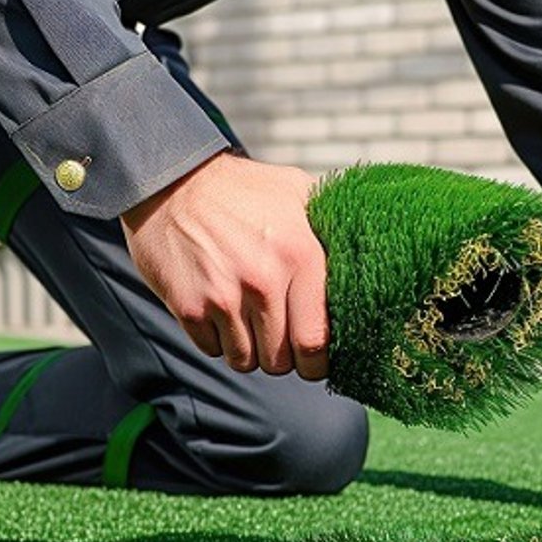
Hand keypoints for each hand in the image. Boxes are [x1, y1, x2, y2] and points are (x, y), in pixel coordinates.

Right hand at [121, 152, 329, 379]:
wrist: (170, 180)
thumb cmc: (242, 190)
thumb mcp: (296, 191)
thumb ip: (331, 226)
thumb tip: (371, 254)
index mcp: (301, 254)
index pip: (317, 340)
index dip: (318, 361)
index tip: (315, 359)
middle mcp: (264, 279)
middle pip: (281, 360)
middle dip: (283, 357)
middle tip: (279, 339)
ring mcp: (223, 296)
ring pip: (247, 361)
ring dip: (250, 350)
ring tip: (248, 321)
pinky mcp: (189, 307)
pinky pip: (213, 351)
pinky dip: (218, 341)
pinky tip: (219, 312)